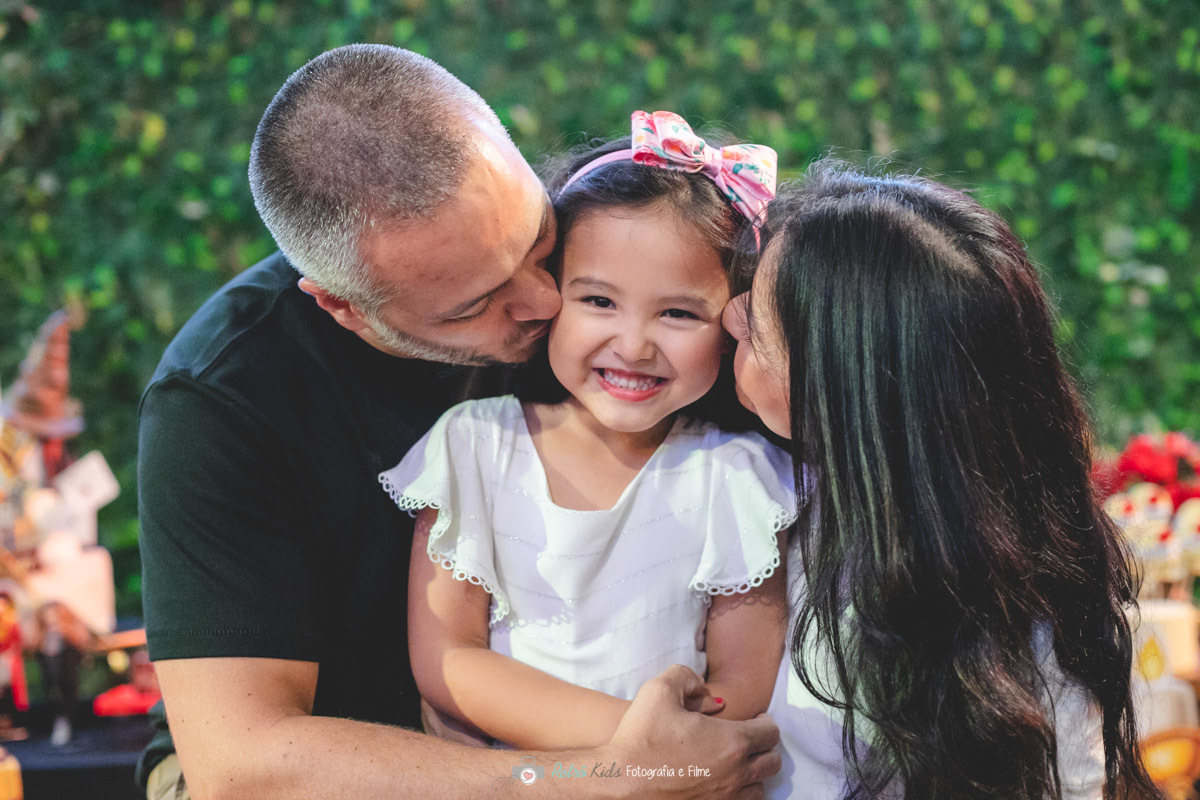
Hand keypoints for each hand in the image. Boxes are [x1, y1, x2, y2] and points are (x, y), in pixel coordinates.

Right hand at [603, 665, 779, 798]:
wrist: (620, 782)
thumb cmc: (640, 737)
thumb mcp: (659, 690)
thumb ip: (685, 676)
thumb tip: (702, 688)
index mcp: (732, 741)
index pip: (770, 732)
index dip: (765, 721)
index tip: (756, 717)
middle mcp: (736, 773)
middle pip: (772, 762)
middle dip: (765, 746)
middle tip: (750, 738)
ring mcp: (726, 798)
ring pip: (760, 787)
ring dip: (754, 772)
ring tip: (738, 761)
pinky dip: (740, 792)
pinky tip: (723, 781)